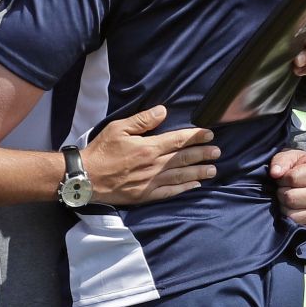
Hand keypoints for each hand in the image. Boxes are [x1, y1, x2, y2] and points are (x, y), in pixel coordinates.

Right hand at [82, 106, 219, 204]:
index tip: (209, 134)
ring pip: (181, 176)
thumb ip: (142, 120)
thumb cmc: (101, 150)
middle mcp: (154, 166)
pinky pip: (171, 192)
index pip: (178, 140)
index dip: (195, 137)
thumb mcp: (118, 128)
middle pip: (183, 159)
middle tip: (217, 152)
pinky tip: (195, 185)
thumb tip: (163, 111)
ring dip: (199, 172)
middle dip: (202, 154)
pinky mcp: (147, 195)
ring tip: (213, 169)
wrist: (87, 177)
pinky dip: (185, 188)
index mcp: (148, 147)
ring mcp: (152, 182)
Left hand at [270, 149, 305, 229]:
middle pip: (289, 197)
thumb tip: (274, 173)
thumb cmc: (302, 168)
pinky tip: (291, 207)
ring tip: (288, 196)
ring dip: (283, 204)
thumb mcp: (294, 157)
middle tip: (285, 187)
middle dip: (281, 191)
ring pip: (290, 211)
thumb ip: (282, 160)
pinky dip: (287, 215)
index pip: (292, 178)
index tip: (283, 176)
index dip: (282, 177)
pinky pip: (294, 222)